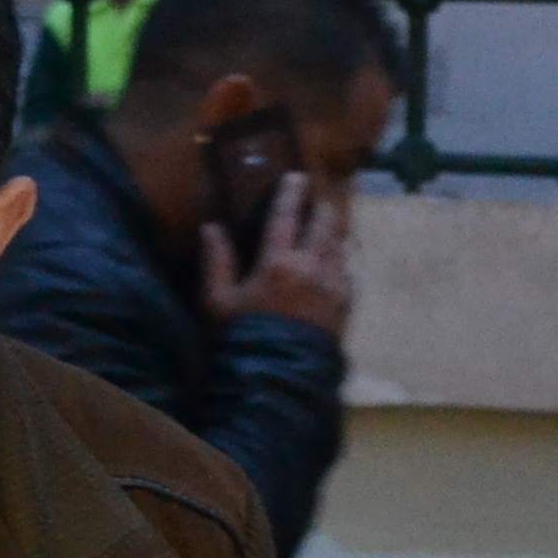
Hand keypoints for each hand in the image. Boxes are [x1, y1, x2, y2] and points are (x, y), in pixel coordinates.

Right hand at [199, 173, 353, 337]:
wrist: (278, 379)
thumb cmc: (242, 339)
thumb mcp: (218, 303)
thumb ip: (217, 262)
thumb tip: (211, 228)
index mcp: (277, 262)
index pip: (287, 215)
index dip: (292, 192)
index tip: (297, 177)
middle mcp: (310, 268)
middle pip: (324, 224)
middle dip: (322, 209)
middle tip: (317, 204)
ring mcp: (332, 286)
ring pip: (339, 247)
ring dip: (332, 237)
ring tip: (325, 236)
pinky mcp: (345, 305)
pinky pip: (347, 275)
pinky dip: (339, 267)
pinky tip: (332, 271)